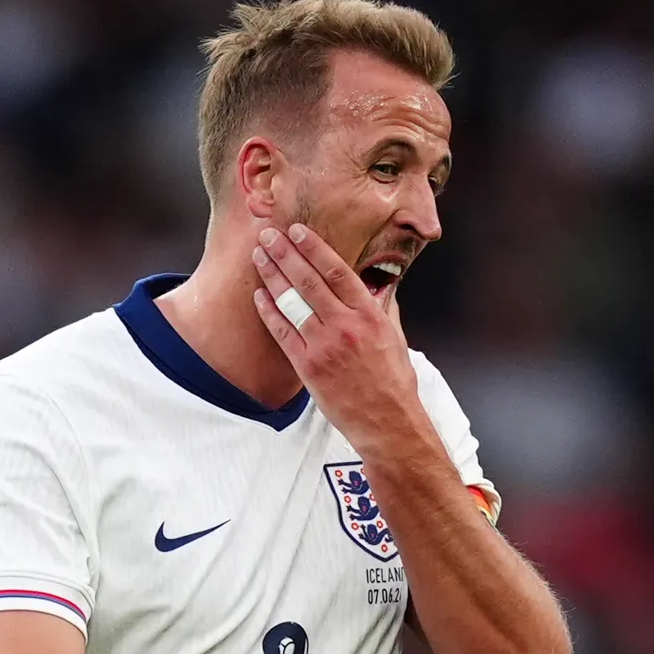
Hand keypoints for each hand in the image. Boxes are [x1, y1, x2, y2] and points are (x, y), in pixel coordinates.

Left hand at [251, 224, 427, 452]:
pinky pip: (282, 333)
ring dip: (272, 276)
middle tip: (268, 235)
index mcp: (369, 315)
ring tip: (259, 257)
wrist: (386, 422)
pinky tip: (259, 296)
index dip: (314, 248)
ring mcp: (324, 346)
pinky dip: (269, 312)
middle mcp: (346, 326)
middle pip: (309, 281)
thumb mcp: (395, 337)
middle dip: (285, 254)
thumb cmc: (394, 382)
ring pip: (292, 303)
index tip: (298, 231)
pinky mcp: (308, 367)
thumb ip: (383, 307)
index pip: (337, 271)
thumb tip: (378, 285)